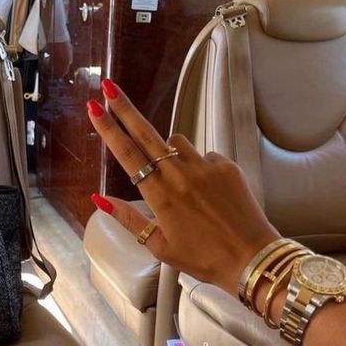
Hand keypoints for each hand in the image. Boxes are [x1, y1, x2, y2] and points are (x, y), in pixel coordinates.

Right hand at [87, 80, 278, 296]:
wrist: (251, 258)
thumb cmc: (203, 258)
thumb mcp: (159, 245)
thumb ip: (129, 219)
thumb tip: (99, 199)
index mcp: (160, 196)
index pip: (127, 154)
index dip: (108, 128)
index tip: (94, 106)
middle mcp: (180, 176)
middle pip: (146, 133)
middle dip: (125, 108)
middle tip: (109, 86)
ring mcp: (206, 167)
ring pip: (176, 143)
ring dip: (167, 150)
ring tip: (176, 180)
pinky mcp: (227, 166)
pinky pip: (204, 155)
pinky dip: (198, 165)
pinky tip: (205, 191)